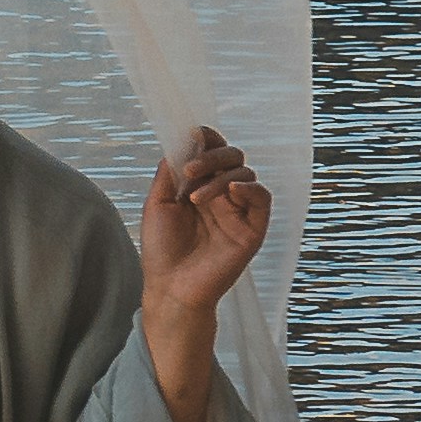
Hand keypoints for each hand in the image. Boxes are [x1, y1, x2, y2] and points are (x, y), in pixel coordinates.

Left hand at [141, 129, 272, 333]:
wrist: (172, 286)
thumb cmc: (162, 249)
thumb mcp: (158, 203)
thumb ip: (170, 172)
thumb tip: (183, 140)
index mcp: (199, 185)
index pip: (212, 152)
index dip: (207, 139)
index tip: (193, 136)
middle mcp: (221, 195)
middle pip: (232, 157)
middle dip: (212, 156)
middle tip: (190, 169)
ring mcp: (238, 210)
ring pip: (244, 173)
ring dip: (220, 177)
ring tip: (196, 197)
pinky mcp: (252, 228)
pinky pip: (262, 198)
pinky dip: (249, 188)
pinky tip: (231, 190)